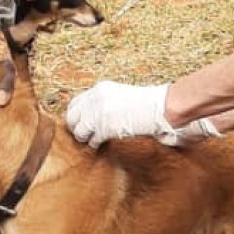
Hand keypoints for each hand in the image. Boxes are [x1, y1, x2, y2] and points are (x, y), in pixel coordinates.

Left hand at [66, 80, 220, 148]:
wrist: (160, 107)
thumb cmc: (147, 103)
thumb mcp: (122, 95)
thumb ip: (105, 102)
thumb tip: (93, 115)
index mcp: (100, 89)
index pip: (76, 102)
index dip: (76, 115)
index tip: (80, 123)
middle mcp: (96, 98)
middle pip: (72, 116)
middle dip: (77, 127)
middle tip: (83, 135)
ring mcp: (99, 113)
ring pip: (79, 130)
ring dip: (85, 137)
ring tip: (93, 140)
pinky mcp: (105, 127)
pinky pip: (92, 140)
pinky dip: (95, 144)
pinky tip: (101, 144)